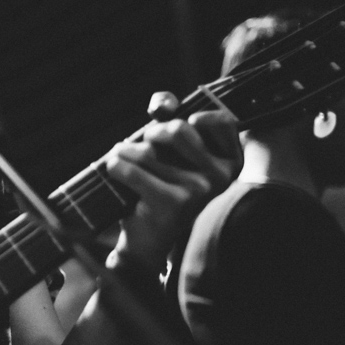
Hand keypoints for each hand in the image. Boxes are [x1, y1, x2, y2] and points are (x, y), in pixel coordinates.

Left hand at [103, 91, 241, 269]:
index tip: (187, 122)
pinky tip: (114, 171)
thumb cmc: (162, 187)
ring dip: (126, 151)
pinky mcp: (173, 202)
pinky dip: (116, 166)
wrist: (149, 239)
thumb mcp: (173, 154)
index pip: (224, 122)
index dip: (200, 115)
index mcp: (230, 163)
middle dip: (152, 133)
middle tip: (144, 144)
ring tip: (123, 160)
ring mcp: (199, 191)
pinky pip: (132, 170)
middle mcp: (221, 177)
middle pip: (179, 130)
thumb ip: (171, 119)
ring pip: (149, 151)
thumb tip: (163, 104)